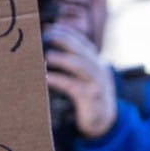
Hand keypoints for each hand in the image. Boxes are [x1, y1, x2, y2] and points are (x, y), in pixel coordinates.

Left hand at [44, 24, 116, 138]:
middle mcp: (99, 71)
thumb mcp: (85, 78)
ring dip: (62, 59)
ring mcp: (97, 85)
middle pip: (83, 50)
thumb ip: (74, 64)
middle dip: (64, 40)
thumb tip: (49, 49)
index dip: (68, 33)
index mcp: (97, 63)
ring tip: (47, 56)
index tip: (51, 28)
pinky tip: (46, 78)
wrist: (104, 122)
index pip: (84, 43)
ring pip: (81, 66)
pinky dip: (59, 80)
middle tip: (46, 36)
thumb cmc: (88, 97)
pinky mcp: (91, 99)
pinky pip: (74, 86)